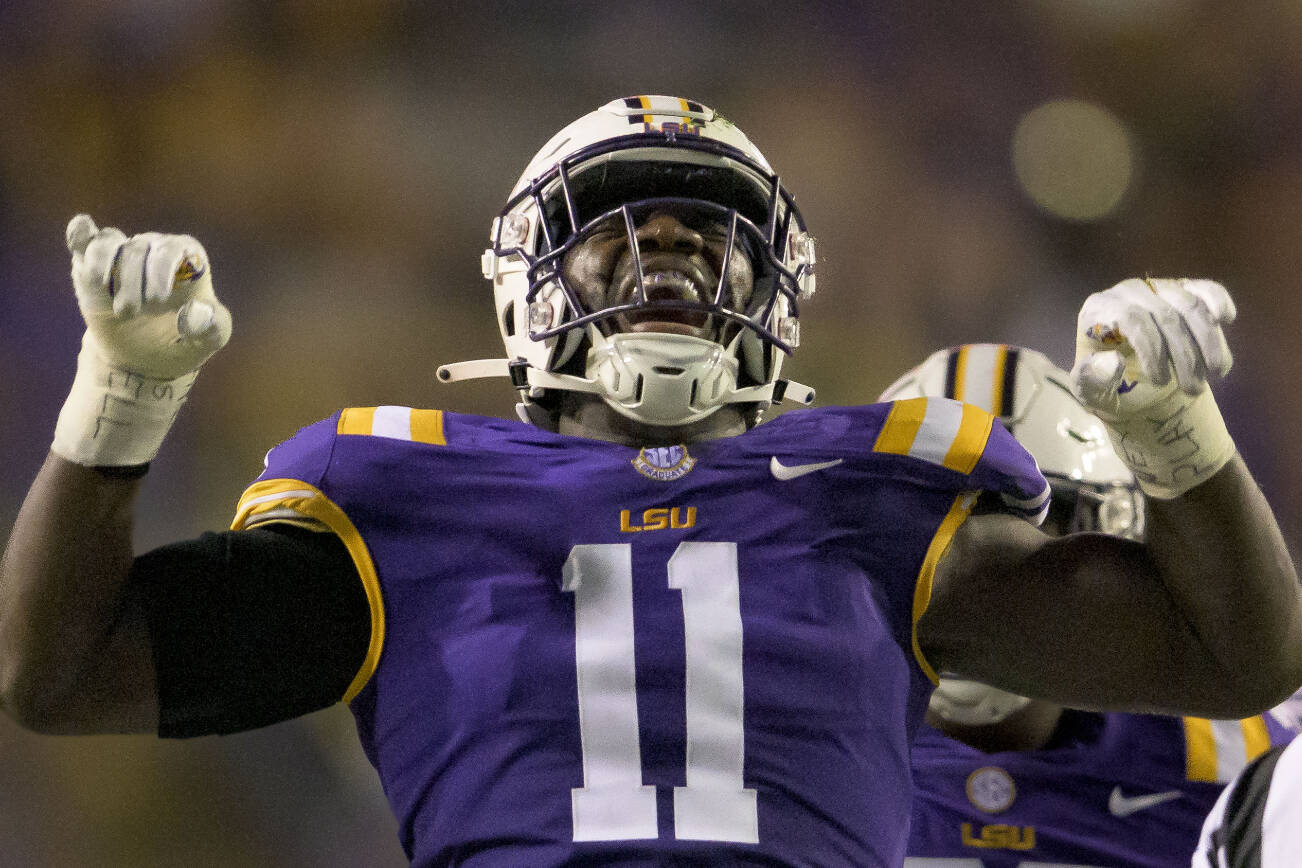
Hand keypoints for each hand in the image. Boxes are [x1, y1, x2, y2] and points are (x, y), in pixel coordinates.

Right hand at [66, 214, 230, 379]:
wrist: (144, 358)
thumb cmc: (183, 341)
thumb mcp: (208, 340)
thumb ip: (212, 327)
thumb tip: (196, 312)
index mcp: (189, 259)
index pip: (174, 248)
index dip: (162, 269)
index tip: (158, 299)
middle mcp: (155, 247)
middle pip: (138, 249)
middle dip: (132, 284)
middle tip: (131, 313)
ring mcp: (122, 252)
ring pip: (107, 243)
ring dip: (104, 273)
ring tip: (112, 304)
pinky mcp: (92, 263)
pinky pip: (84, 238)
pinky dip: (80, 235)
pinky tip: (82, 230)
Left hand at [1072, 278, 1234, 418]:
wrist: (1126, 377)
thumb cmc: (1105, 382)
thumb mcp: (1091, 391)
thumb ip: (1092, 380)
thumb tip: (1113, 361)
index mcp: (1098, 310)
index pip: (1132, 319)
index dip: (1152, 350)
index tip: (1162, 381)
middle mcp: (1126, 291)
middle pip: (1165, 315)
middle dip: (1185, 355)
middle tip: (1195, 389)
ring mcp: (1155, 286)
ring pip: (1190, 305)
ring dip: (1209, 341)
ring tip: (1216, 373)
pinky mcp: (1181, 288)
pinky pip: (1204, 289)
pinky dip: (1217, 302)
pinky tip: (1226, 319)